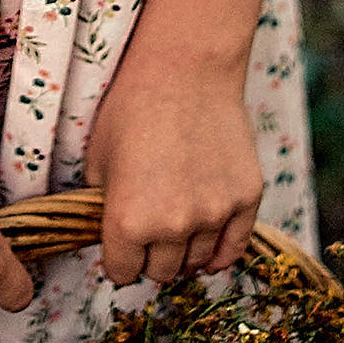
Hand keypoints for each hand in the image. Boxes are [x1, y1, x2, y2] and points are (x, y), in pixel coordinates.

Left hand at [84, 44, 264, 286]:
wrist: (185, 68)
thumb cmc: (133, 107)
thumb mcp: (98, 162)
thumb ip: (104, 209)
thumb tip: (114, 238)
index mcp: (128, 222)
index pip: (122, 274)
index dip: (119, 259)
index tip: (121, 246)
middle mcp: (172, 227)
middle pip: (160, 272)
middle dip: (150, 257)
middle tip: (149, 233)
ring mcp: (214, 214)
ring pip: (197, 263)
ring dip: (184, 252)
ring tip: (178, 229)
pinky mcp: (246, 198)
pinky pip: (234, 248)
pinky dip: (220, 253)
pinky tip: (210, 249)